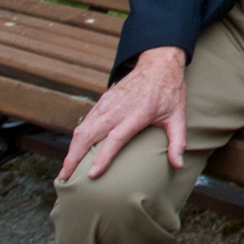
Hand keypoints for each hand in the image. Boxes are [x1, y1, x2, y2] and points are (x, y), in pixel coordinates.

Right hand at [57, 46, 187, 180]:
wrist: (158, 64)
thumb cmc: (170, 92)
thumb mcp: (178, 115)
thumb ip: (178, 141)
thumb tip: (178, 165)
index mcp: (139, 113)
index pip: (116, 137)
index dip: (103, 156)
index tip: (91, 175)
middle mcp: (118, 108)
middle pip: (89, 135)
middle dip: (74, 158)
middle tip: (65, 179)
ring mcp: (107, 103)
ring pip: (82, 129)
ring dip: (71, 150)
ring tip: (65, 171)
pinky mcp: (102, 100)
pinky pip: (84, 122)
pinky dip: (76, 139)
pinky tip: (73, 152)